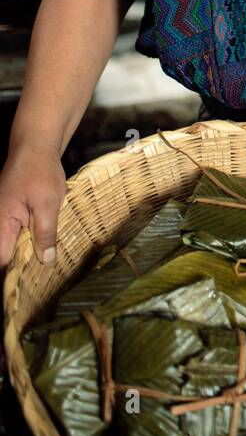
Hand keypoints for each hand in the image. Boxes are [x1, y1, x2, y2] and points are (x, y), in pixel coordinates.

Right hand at [0, 147, 66, 271]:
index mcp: (2, 224)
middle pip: (9, 256)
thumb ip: (45, 233)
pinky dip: (34, 240)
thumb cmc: (40, 171)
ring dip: (32, 253)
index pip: (4, 261)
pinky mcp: (14, 214)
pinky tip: (49, 245)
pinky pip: (21, 234)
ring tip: (50, 266)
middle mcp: (0, 224)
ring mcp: (6, 219)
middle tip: (48, 279)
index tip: (32, 289)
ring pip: (16, 245)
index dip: (16, 276)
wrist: (36, 146)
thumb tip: (45, 261)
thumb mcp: (48, 203)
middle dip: (26, 266)